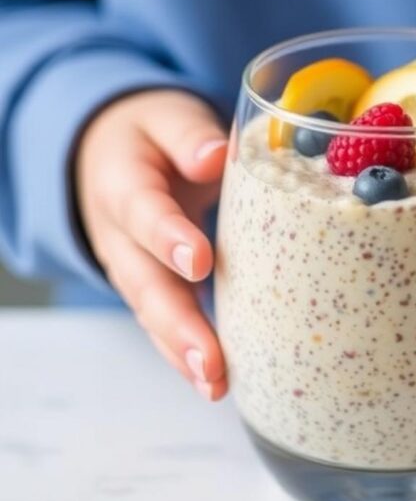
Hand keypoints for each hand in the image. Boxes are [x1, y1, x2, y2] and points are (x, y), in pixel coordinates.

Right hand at [76, 89, 228, 400]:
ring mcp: (131, 267)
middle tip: (209, 359)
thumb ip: (189, 134)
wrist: (112, 154)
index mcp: (123, 181)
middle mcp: (119, 234)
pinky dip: (185, 353)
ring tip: (214, 383)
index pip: (143, 210)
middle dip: (177, 323)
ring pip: (151, 313)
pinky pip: (163, 323)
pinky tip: (214, 381)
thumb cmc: (152, 135)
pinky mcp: (149, 287)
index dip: (168, 236)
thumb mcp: (166, 116)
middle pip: (143, 282)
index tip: (198, 259)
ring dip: (182, 350)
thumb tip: (217, 155)